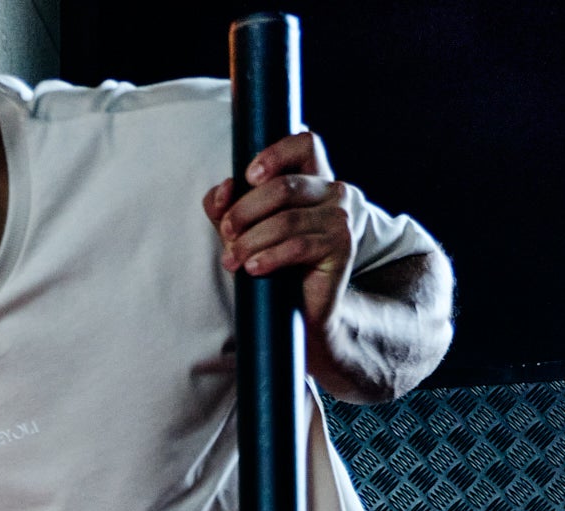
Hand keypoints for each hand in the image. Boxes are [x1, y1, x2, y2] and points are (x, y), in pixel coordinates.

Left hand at [203, 131, 357, 337]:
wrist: (305, 313)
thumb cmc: (276, 265)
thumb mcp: (246, 230)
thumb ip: (228, 206)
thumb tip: (222, 190)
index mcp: (314, 178)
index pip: (304, 143)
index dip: (275, 154)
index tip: (248, 176)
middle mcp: (334, 191)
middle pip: (284, 186)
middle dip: (245, 211)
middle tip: (227, 234)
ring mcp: (341, 218)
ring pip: (286, 220)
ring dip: (251, 241)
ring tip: (233, 260)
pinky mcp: (342, 247)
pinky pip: (297, 246)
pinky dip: (269, 257)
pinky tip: (253, 269)